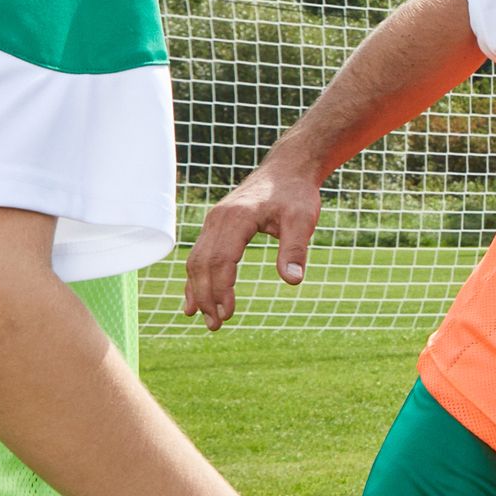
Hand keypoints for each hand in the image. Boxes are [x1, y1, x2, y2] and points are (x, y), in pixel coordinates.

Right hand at [183, 147, 324, 327]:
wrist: (287, 169)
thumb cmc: (296, 194)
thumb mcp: (303, 220)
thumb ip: (296, 249)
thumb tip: (293, 280)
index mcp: (236, 218)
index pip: (221, 260)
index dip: (222, 289)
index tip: (227, 313)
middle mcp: (217, 219)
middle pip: (203, 264)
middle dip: (206, 297)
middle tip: (216, 325)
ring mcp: (213, 222)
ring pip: (196, 261)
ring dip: (198, 292)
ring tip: (207, 319)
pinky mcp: (215, 227)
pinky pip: (198, 256)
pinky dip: (195, 280)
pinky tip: (193, 302)